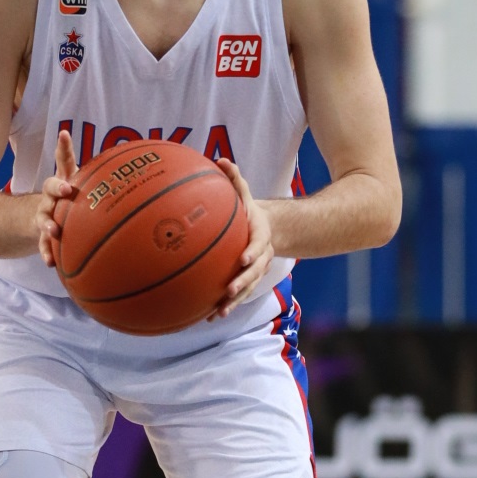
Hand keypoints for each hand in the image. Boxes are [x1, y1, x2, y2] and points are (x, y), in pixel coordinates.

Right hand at [35, 128, 79, 267]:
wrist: (40, 216)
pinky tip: (51, 262)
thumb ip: (66, 156)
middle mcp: (48, 199)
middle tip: (66, 191)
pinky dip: (47, 252)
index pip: (58, 172)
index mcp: (58, 184)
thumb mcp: (68, 176)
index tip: (66, 162)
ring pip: (44, 220)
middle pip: (49, 194)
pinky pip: (44, 244)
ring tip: (54, 231)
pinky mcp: (43, 236)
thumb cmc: (64, 193)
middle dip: (56, 192)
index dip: (61, 164)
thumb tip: (64, 131)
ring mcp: (43, 217)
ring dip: (49, 225)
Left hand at [208, 158, 273, 316]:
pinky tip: (209, 317)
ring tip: (219, 312)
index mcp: (260, 234)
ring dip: (234, 302)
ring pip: (247, 288)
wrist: (267, 228)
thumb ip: (235, 179)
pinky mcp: (248, 281)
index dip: (252, 253)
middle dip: (242, 283)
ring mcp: (256, 270)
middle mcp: (261, 255)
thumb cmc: (247, 210)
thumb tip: (220, 160)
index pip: (258, 245)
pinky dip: (226, 306)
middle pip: (255, 272)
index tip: (242, 259)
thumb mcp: (245, 193)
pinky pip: (239, 295)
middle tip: (229, 290)